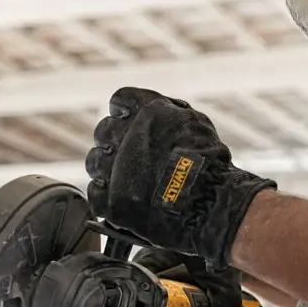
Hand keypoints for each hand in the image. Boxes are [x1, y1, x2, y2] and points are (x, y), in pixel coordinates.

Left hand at [85, 88, 275, 268]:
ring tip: (130, 179)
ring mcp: (115, 171)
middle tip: (133, 156)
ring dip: (108, 168)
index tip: (131, 123)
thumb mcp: (193, 120)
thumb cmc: (210, 163)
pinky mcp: (112, 202)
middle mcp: (125, 137)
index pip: (120, 101)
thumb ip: (165, 110)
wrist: (212, 205)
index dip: (125, 113)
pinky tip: (123, 197)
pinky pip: (95, 193)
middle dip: (115, 141)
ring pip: (95, 162)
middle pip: (103, 131)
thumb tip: (147, 109)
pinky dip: (105, 195)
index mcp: (146, 113)